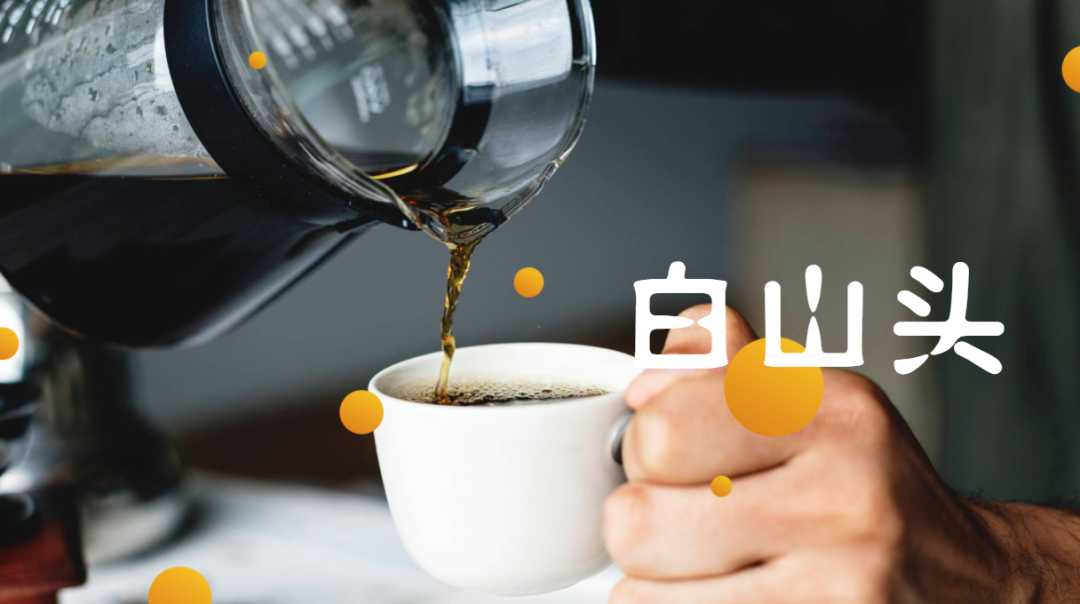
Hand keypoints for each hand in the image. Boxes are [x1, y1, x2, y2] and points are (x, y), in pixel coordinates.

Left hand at [604, 305, 1079, 602]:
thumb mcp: (808, 398)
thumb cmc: (863, 482)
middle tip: (676, 516)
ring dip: (656, 583)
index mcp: (830, 412)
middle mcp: (844, 498)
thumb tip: (643, 383)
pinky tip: (729, 593)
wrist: (969, 580)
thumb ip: (719, 367)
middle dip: (638, 521)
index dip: (642, 446)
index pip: (660, 431)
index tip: (668, 455)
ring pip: (647, 596)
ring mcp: (842, 586)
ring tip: (704, 564)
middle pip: (639, 522)